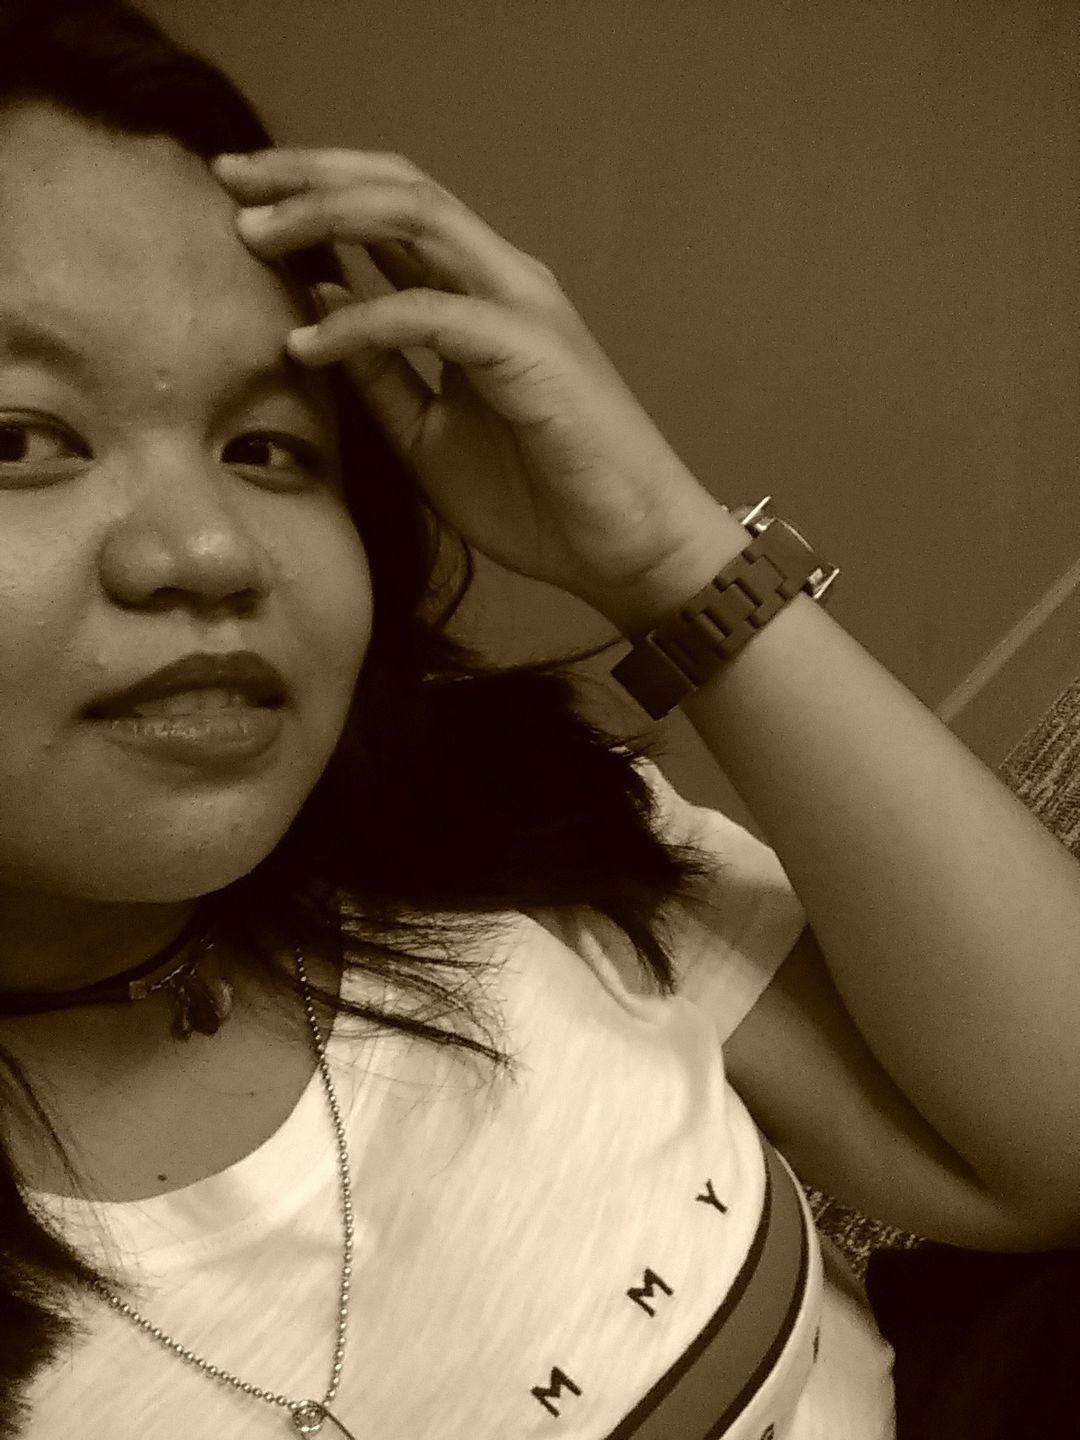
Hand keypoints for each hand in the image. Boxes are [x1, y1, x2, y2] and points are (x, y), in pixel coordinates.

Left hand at [212, 148, 731, 631]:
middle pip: (398, 187)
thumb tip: (315, 305)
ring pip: (416, 219)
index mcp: (480, 295)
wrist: (626, 550)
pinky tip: (307, 342)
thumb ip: (378, 373)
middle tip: (228, 176)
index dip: (314, 191)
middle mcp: (502, 280)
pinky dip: (363, 322)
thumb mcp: (428, 434)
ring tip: (253, 231)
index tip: (238, 198)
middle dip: (307, 173)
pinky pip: (431, 315)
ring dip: (327, 215)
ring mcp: (521, 308)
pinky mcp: (531, 352)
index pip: (392, 212)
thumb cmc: (539, 498)